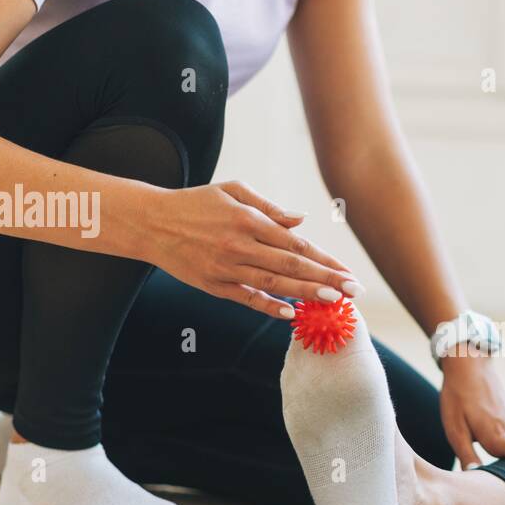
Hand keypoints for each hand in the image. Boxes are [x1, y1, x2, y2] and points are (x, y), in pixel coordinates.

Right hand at [134, 180, 362, 317]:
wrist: (151, 222)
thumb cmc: (196, 203)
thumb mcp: (233, 191)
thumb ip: (269, 208)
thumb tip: (301, 221)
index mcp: (249, 221)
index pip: (297, 245)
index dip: (325, 260)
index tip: (347, 271)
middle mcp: (241, 246)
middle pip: (292, 267)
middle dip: (327, 280)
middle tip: (353, 292)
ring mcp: (227, 268)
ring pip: (274, 285)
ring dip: (306, 294)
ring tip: (333, 301)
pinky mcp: (214, 285)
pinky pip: (246, 298)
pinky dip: (268, 307)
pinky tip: (291, 314)